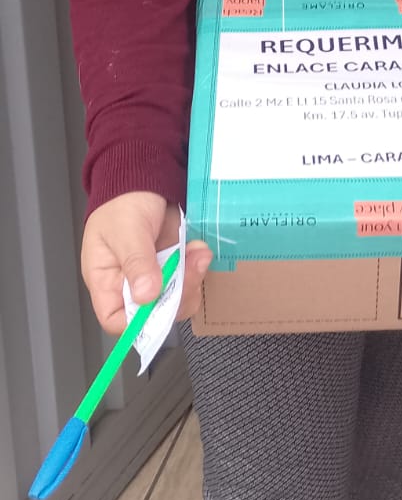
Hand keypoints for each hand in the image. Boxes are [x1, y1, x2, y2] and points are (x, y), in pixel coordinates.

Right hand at [81, 192, 212, 333]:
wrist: (144, 176)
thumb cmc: (122, 201)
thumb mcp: (126, 230)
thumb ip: (136, 262)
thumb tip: (146, 295)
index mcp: (105, 280)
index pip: (114, 318)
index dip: (136, 323)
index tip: (160, 307)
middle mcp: (129, 284)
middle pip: (152, 314)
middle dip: (176, 297)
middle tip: (190, 271)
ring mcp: (154, 277)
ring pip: (176, 299)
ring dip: (192, 281)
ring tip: (198, 254)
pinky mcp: (173, 266)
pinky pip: (189, 280)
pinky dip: (197, 268)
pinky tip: (199, 250)